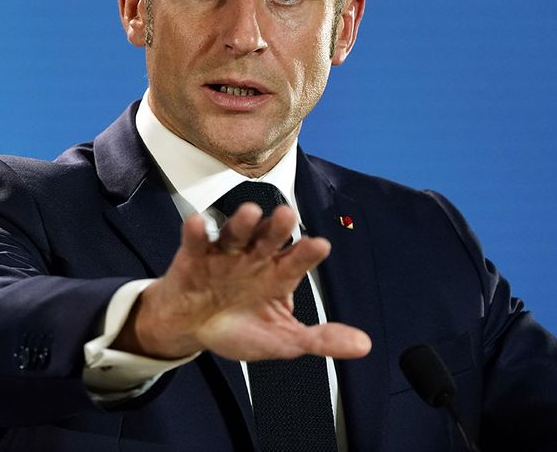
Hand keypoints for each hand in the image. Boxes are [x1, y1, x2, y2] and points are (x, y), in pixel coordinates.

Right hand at [112, 204, 371, 361]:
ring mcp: (225, 253)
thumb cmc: (240, 329)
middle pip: (270, 237)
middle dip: (279, 227)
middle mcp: (255, 257)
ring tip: (251, 212)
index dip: (308, 252)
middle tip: (288, 215)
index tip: (320, 245)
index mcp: (279, 275)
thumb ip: (319, 340)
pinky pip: (196, 240)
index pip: (298, 260)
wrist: (191, 328)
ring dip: (243, 222)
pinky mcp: (194, 255)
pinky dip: (196, 231)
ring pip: (237, 233)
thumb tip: (364, 345)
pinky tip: (198, 222)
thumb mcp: (282, 340)